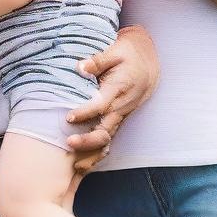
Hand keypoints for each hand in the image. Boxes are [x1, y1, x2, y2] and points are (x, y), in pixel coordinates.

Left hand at [66, 25, 159, 172]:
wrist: (147, 65)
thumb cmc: (128, 56)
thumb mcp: (114, 52)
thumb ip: (97, 60)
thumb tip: (79, 67)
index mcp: (118, 88)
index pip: (101, 104)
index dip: (85, 112)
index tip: (68, 117)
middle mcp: (120, 106)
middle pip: (105, 129)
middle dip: (87, 140)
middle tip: (68, 143)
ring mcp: (120, 116)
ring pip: (107, 139)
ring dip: (92, 152)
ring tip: (74, 164)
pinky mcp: (118, 120)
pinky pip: (109, 140)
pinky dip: (98, 153)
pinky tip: (84, 163)